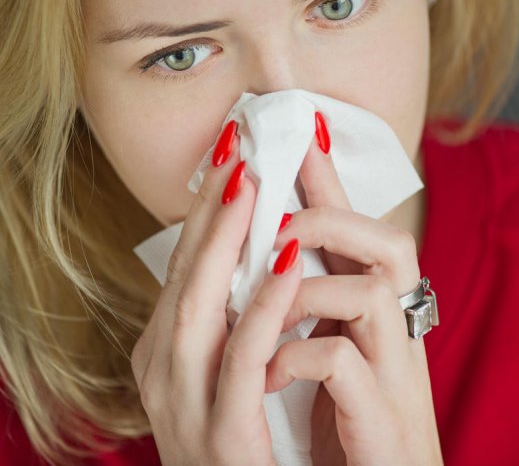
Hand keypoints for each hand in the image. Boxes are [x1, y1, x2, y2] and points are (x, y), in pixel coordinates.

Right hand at [131, 123, 303, 464]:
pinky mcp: (224, 436)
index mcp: (167, 353)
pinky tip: (285, 263)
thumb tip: (260, 248)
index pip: (184, 268)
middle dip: (211, 210)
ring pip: (200, 307)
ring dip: (225, 242)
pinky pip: (243, 358)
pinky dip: (263, 306)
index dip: (206, 212)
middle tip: (238, 150)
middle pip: (185, 275)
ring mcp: (186, 406)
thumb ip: (236, 314)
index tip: (232, 159)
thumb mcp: (231, 369)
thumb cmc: (255, 437)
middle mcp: (164, 373)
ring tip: (253, 183)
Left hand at [267, 127, 442, 464]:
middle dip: (330, 214)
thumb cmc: (346, 418)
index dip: (330, 178)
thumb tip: (264, 248)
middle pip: (390, 242)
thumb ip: (306, 297)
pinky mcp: (384, 415)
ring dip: (309, 288)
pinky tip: (271, 369)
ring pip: (373, 292)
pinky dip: (301, 356)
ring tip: (270, 301)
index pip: (356, 228)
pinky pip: (345, 362)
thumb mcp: (326, 346)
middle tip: (280, 217)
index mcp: (374, 310)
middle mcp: (394, 330)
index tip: (304, 128)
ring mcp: (392, 370)